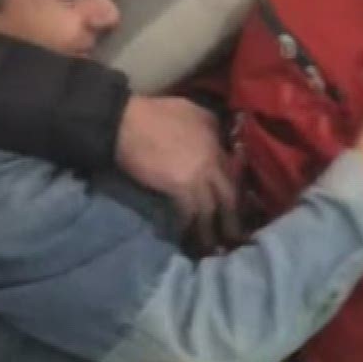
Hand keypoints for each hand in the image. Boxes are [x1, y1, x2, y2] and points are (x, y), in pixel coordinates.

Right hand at [116, 95, 238, 247]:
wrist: (125, 122)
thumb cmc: (152, 114)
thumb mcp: (190, 110)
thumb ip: (208, 126)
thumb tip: (216, 139)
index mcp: (216, 138)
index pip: (232, 169)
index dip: (234, 191)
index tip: (236, 208)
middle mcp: (213, 158)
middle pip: (230, 194)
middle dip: (234, 219)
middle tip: (237, 239)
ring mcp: (199, 174)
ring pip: (213, 209)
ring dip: (213, 232)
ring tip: (215, 250)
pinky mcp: (180, 187)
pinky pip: (191, 214)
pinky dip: (191, 228)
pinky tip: (189, 240)